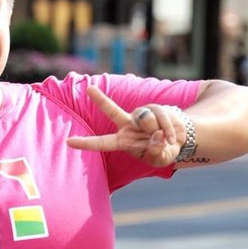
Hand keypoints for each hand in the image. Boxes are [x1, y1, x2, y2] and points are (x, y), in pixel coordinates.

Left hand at [66, 84, 188, 167]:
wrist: (179, 140)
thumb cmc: (163, 152)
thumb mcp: (160, 159)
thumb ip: (156, 151)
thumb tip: (156, 134)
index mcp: (123, 142)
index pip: (102, 143)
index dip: (86, 143)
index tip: (68, 141)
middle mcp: (127, 126)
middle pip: (112, 111)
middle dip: (101, 100)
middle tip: (89, 89)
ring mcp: (139, 115)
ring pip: (146, 119)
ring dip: (158, 130)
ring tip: (165, 139)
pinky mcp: (153, 107)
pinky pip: (160, 116)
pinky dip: (168, 128)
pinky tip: (171, 136)